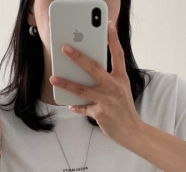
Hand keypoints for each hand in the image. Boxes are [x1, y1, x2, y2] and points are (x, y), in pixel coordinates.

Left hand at [49, 20, 144, 147]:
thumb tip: (87, 73)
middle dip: (77, 57)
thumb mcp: (122, 90)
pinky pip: (83, 108)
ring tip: (53, 78)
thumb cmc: (125, 110)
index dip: (113, 39)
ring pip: (81, 89)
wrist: (132, 131)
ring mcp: (106, 100)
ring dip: (65, 83)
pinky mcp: (99, 113)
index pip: (118, 55)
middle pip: (93, 68)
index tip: (108, 25)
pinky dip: (76, 106)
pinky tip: (70, 105)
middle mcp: (114, 87)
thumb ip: (109, 81)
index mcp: (121, 79)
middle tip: (65, 48)